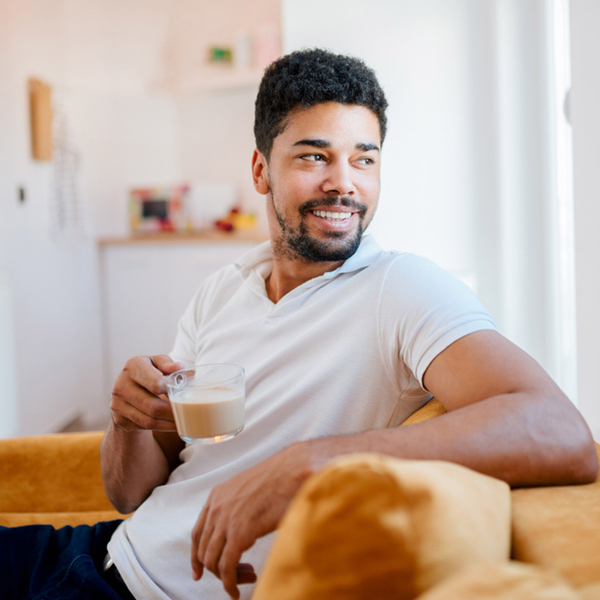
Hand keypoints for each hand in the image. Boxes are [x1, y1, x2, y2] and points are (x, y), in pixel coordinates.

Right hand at [110, 354, 183, 431]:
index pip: (155, 383)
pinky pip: (144, 427)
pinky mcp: (119, 418)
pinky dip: (161, 427)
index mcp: (133, 366)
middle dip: (173, 412)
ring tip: (183, 421)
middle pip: (153, 406)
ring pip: (149, 420)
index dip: (171, 390)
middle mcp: (121, 384)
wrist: (128, 387)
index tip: (182, 393)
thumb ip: (168, 364)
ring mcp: (117, 403)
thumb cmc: (150, 371)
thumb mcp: (158, 363)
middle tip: (188, 414)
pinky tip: (171, 424)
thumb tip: (179, 368)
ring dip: (169, 423)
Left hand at [191, 444, 311, 598]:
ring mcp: (225, 520)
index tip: (199, 572)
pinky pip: (226, 567)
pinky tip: (236, 591)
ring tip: (247, 578)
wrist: (293, 470)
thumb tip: (243, 529)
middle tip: (238, 576)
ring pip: (213, 562)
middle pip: (204, 551)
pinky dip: (229, 583)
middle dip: (217, 570)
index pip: (197, 534)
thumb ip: (238, 507)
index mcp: (217, 496)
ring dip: (228, 577)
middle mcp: (215, 508)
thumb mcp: (248, 489)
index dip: (197, 556)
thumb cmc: (279, 478)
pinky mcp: (239, 533)